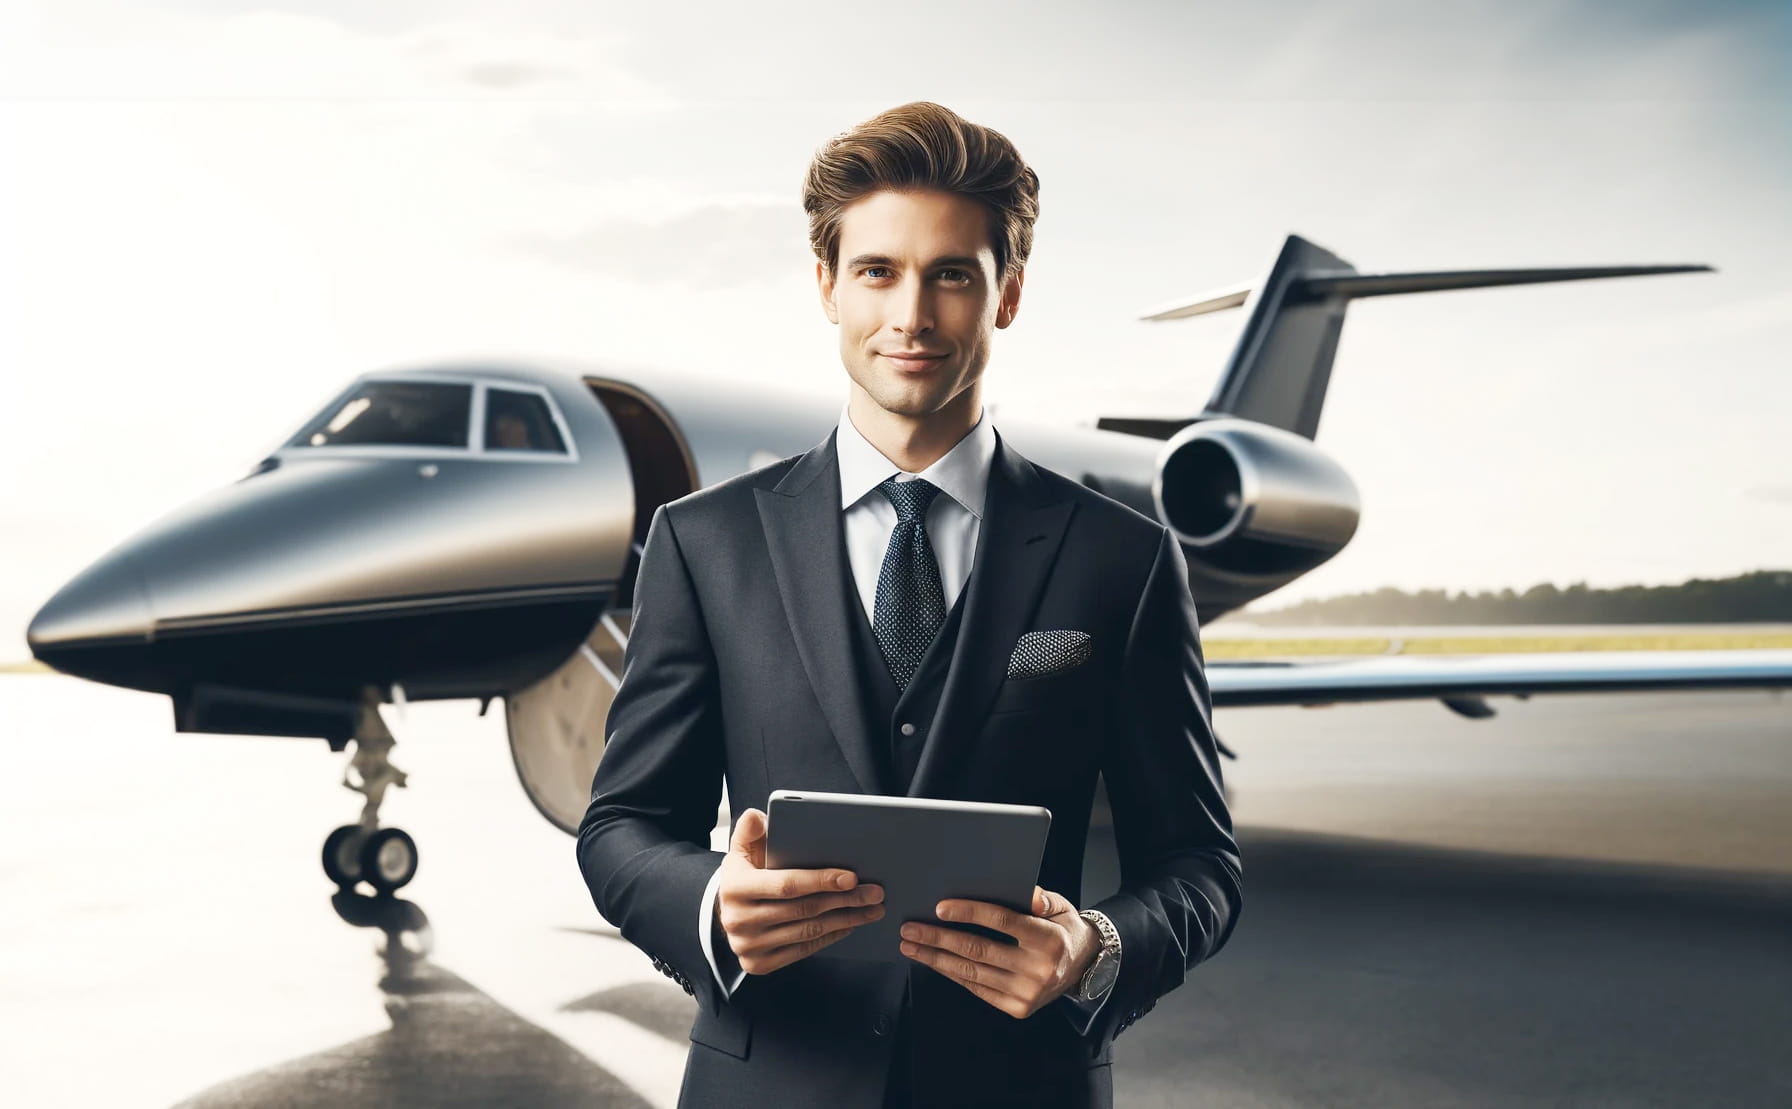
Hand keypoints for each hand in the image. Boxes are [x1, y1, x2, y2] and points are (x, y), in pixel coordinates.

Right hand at [714, 808, 885, 975]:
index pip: (786, 885)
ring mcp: (747, 946)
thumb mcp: (742, 848)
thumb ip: (750, 830)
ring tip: (871, 909)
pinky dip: (830, 937)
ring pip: (808, 931)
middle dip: (845, 900)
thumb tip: (759, 817)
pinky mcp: (758, 964)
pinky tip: (849, 924)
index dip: (821, 880)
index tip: (852, 877)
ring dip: (845, 919)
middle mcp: (737, 920)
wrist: (728, 912)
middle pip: (803, 909)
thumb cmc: (745, 874)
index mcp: (734, 887)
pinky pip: (803, 950)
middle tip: (874, 892)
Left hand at [898, 886, 1100, 1018]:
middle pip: (978, 949)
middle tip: (910, 929)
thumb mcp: (1062, 907)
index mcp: (1048, 939)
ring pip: (971, 972)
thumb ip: (1042, 898)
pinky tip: (933, 961)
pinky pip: (977, 988)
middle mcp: (1037, 969)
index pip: (1002, 921)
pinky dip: (951, 974)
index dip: (969, 912)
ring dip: (936, 958)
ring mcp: (1026, 993)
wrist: (1084, 966)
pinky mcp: (1017, 1008)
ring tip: (911, 946)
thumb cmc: (1063, 929)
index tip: (938, 908)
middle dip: (939, 938)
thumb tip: (1026, 892)